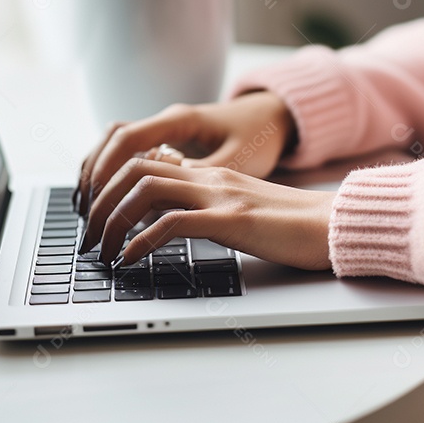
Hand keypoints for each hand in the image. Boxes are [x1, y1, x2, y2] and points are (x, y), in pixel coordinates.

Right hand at [74, 91, 295, 213]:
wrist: (276, 116)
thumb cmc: (261, 135)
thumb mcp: (238, 159)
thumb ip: (200, 174)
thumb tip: (160, 196)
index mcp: (180, 120)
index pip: (127, 139)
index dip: (106, 170)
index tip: (95, 201)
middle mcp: (167, 121)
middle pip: (112, 142)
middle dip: (94, 178)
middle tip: (87, 218)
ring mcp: (165, 131)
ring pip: (115, 147)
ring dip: (98, 176)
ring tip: (89, 214)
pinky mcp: (168, 144)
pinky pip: (129, 155)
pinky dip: (114, 175)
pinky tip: (109, 203)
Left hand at [81, 159, 334, 270]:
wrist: (335, 225)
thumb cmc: (294, 225)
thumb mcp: (242, 209)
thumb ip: (209, 206)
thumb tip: (171, 222)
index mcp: (211, 174)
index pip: (146, 162)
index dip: (111, 186)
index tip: (97, 218)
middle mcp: (210, 177)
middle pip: (134, 169)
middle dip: (100, 201)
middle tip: (88, 236)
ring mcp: (220, 195)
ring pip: (144, 190)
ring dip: (112, 221)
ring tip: (101, 251)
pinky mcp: (231, 220)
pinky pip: (170, 223)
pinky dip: (139, 241)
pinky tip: (129, 260)